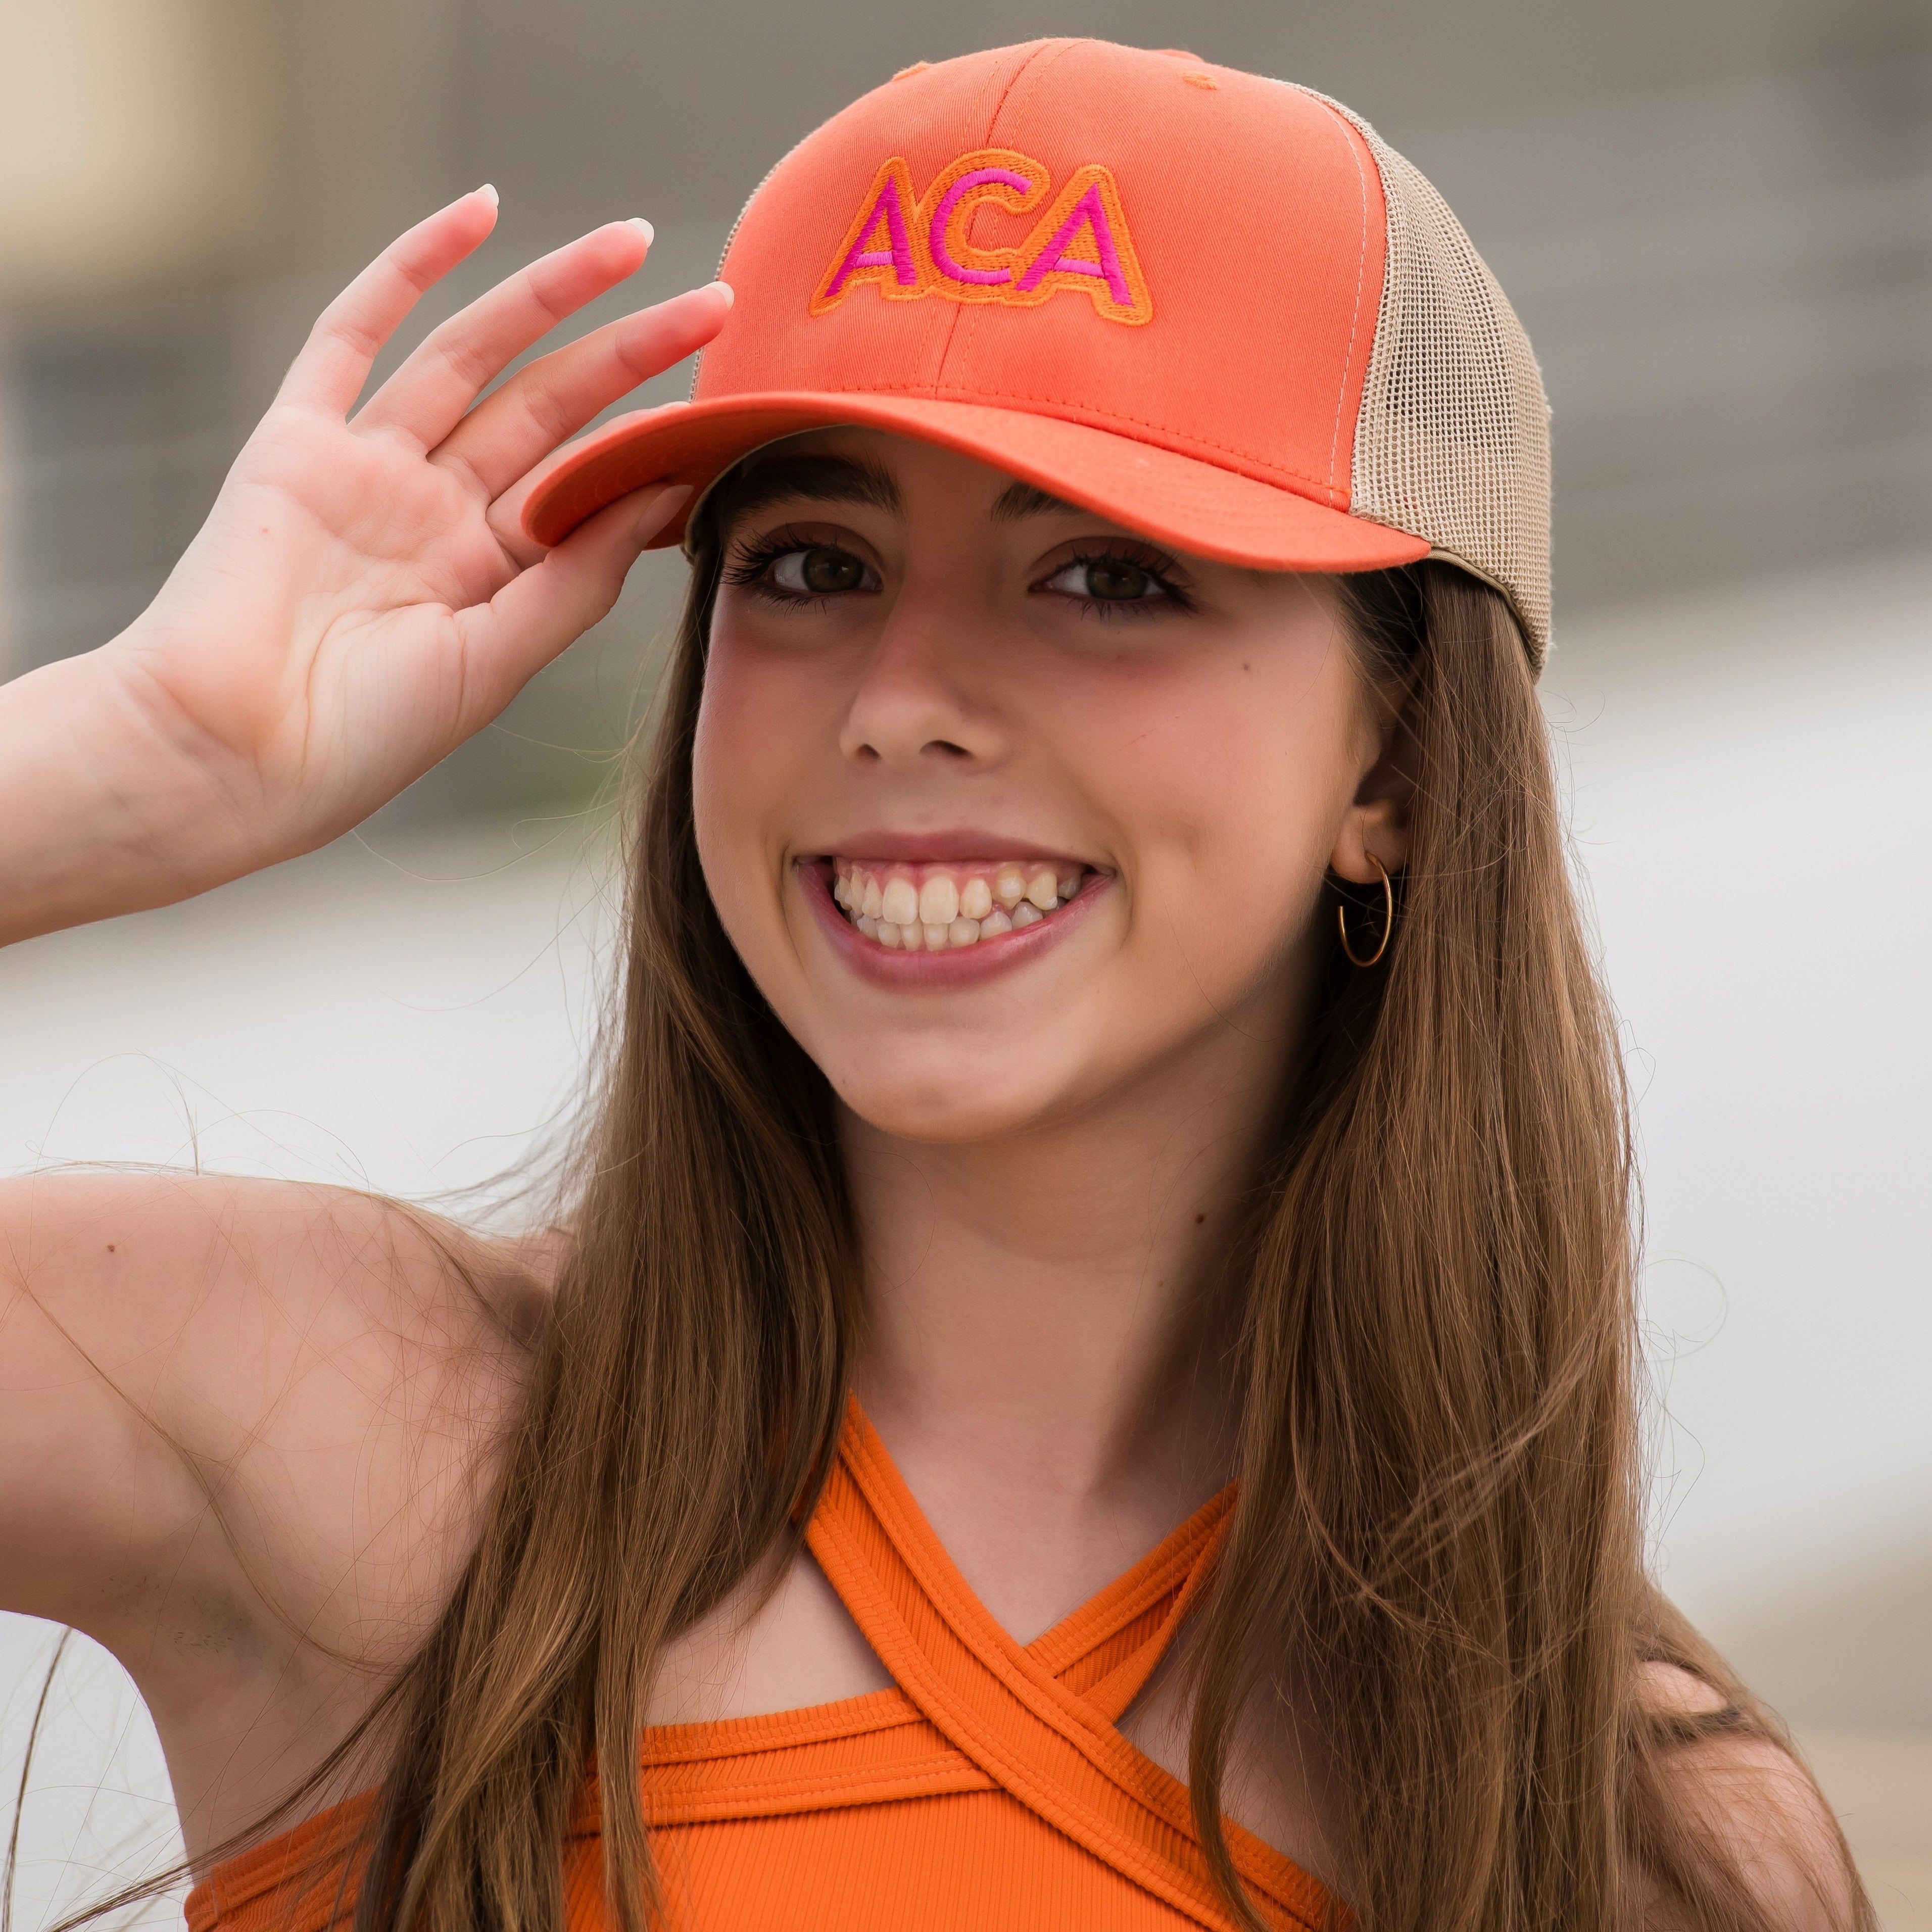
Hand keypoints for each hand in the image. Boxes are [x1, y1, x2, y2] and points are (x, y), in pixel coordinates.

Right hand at [102, 188, 726, 882]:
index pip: (589, 488)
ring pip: (477, 357)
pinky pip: (357, 333)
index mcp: (489, 578)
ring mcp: (369, 471)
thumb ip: (574, 578)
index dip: (657, 447)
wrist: (231, 754)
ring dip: (552, 294)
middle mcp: (436, 515)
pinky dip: (413, 268)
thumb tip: (661, 491)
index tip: (731, 410)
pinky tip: (482, 213)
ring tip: (635, 244)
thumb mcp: (495, 662)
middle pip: (551, 410)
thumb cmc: (363, 737)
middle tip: (717, 304)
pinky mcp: (297, 442)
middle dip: (633, 354)